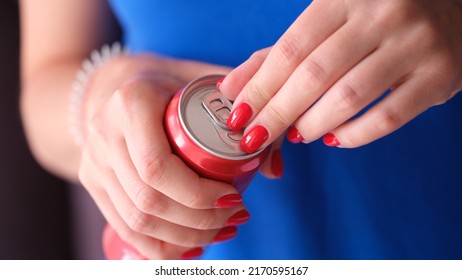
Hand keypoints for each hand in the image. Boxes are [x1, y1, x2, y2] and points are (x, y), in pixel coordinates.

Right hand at [78, 54, 249, 258]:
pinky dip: (159, 247)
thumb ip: (245, 109)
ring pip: (136, 220)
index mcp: (130, 103)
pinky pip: (123, 227)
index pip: (157, 166)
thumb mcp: (204, 79)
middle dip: (199, 221)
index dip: (198, 194)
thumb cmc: (167, 81)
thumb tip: (273, 169)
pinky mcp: (93, 183)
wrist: (112, 84)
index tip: (234, 197)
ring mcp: (94, 162)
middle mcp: (104, 135)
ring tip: (222, 231)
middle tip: (235, 217)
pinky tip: (192, 247)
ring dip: (184, 237)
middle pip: (148, 200)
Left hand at [219, 0, 461, 150]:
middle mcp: (383, 14)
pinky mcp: (440, 76)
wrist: (447, 12)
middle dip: (276, 114)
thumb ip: (277, 55)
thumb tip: (232, 88)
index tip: (238, 117)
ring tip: (297, 135)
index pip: (291, 49)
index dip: (260, 87)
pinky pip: (388, 118)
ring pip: (349, 98)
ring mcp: (416, 43)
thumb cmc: (372, 22)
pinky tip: (335, 138)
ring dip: (312, 125)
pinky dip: (354, 135)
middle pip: (314, 75)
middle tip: (255, 138)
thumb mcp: (324, 26)